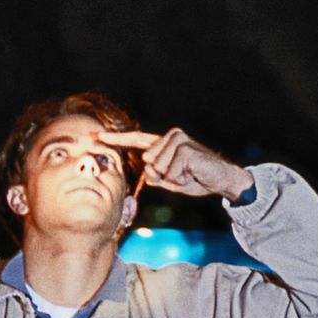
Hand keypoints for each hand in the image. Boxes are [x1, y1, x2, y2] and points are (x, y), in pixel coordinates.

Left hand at [98, 128, 253, 201]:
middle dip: (162, 177)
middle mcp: (169, 137)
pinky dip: (181, 178)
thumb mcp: (171, 181)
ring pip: (158, 167)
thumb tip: (148, 172)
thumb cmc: (196, 179)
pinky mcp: (185, 148)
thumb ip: (156, 176)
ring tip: (188, 174)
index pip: (136, 140)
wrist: (222, 179)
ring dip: (173, 178)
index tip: (96, 136)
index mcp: (163, 144)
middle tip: (182, 175)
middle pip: (148, 163)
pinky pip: (171, 171)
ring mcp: (177, 140)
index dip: (116, 139)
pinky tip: (193, 173)